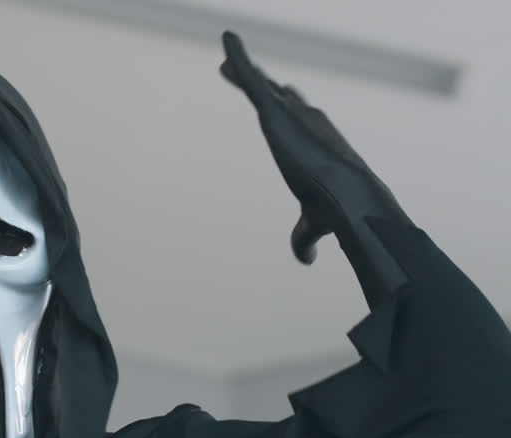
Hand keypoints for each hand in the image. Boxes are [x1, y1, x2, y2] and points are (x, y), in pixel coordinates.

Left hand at [219, 31, 405, 263]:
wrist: (347, 197)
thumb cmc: (336, 210)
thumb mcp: (312, 223)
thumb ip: (304, 238)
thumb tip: (306, 260)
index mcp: (310, 141)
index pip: (293, 117)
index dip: (283, 103)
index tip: (278, 93)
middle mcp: (303, 121)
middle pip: (275, 94)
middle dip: (258, 80)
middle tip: (237, 68)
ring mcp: (290, 114)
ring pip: (259, 83)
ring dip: (242, 65)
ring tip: (226, 45)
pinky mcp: (276, 113)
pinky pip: (251, 80)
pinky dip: (238, 59)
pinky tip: (224, 44)